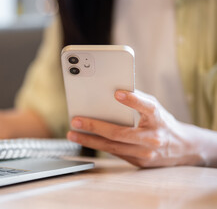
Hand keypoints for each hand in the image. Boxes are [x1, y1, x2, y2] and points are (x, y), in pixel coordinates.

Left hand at [67, 90, 203, 167]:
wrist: (182, 148)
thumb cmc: (162, 122)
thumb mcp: (155, 109)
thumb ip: (137, 101)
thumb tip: (111, 92)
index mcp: (159, 118)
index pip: (147, 108)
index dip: (133, 100)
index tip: (117, 93)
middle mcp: (153, 137)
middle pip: (120, 133)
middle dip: (95, 126)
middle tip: (77, 120)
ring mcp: (146, 153)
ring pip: (113, 147)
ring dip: (90, 140)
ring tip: (73, 133)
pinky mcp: (139, 162)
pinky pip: (115, 152)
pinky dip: (99, 145)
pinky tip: (85, 139)